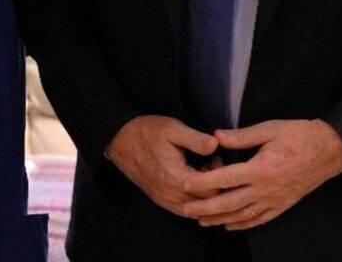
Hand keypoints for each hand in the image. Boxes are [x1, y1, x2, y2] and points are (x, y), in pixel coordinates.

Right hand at [104, 114, 219, 215]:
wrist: (120, 141)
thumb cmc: (148, 132)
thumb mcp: (173, 129)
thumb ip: (196, 139)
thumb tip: (216, 145)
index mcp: (176, 179)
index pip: (211, 192)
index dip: (221, 176)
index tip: (217, 157)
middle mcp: (171, 196)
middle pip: (206, 205)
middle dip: (215, 187)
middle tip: (212, 163)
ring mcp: (165, 201)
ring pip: (195, 211)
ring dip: (205, 196)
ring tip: (204, 171)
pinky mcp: (161, 200)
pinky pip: (183, 210)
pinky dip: (195, 201)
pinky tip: (196, 184)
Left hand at [180, 119, 341, 229]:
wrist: (328, 150)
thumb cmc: (299, 135)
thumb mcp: (270, 129)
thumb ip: (241, 137)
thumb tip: (216, 136)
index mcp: (260, 169)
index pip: (224, 178)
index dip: (202, 182)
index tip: (184, 183)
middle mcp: (265, 190)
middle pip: (228, 203)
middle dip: (205, 207)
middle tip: (185, 208)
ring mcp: (274, 201)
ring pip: (241, 216)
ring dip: (219, 219)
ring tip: (202, 220)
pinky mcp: (282, 205)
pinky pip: (258, 220)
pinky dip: (242, 225)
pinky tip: (230, 225)